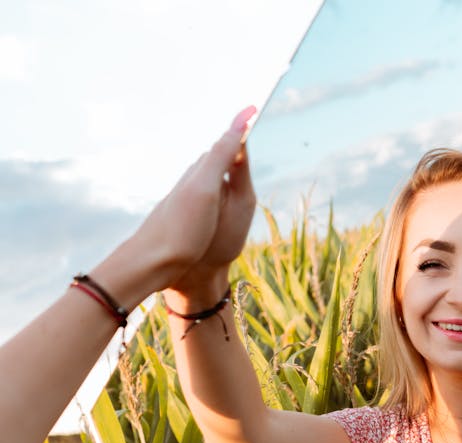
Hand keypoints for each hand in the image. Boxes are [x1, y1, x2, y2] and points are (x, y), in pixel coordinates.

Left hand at [131, 107, 256, 294]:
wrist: (154, 262)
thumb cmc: (183, 229)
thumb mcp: (206, 190)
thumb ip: (221, 157)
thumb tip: (238, 124)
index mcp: (200, 170)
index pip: (226, 143)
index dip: (240, 127)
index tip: (253, 108)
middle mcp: (192, 181)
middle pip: (218, 157)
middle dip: (233, 144)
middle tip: (249, 125)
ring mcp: (188, 200)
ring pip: (211, 176)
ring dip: (224, 165)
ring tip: (238, 154)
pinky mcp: (185, 218)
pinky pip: (207, 195)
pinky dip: (218, 188)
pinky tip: (218, 198)